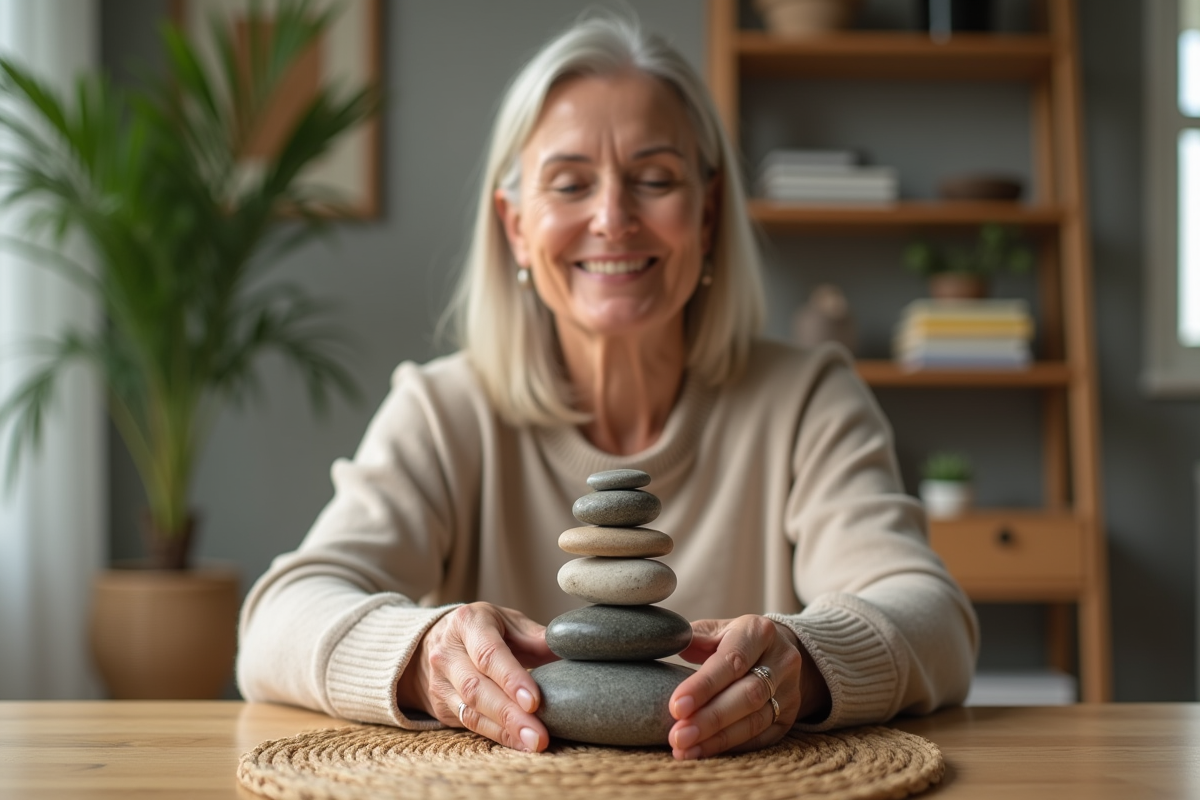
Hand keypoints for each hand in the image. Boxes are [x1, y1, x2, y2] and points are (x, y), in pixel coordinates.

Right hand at [396, 602, 556, 752]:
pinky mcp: (441, 705)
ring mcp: (440, 681)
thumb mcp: (508, 621)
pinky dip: (497, 735)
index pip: (488, 654)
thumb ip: (535, 636)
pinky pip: (469, 724)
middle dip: (509, 714)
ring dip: (504, 731)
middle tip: (539, 735)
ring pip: (471, 711)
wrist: (439, 639)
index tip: (534, 701)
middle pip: (476, 688)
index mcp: (468, 623)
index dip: (511, 679)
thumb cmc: (486, 629)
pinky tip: (519, 742)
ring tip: (533, 743)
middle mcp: (447, 652)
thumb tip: (568, 650)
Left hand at [667, 614, 828, 759]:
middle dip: (710, 719)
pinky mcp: (789, 717)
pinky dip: (730, 747)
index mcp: (758, 632)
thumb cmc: (737, 641)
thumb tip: (665, 645)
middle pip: (747, 695)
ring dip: (717, 739)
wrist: (781, 651)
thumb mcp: (718, 629)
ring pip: (755, 721)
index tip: (676, 706)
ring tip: (684, 750)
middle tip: (678, 736)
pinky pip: (761, 738)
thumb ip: (695, 637)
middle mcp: (781, 660)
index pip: (731, 661)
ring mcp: (789, 691)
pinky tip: (703, 752)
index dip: (703, 686)